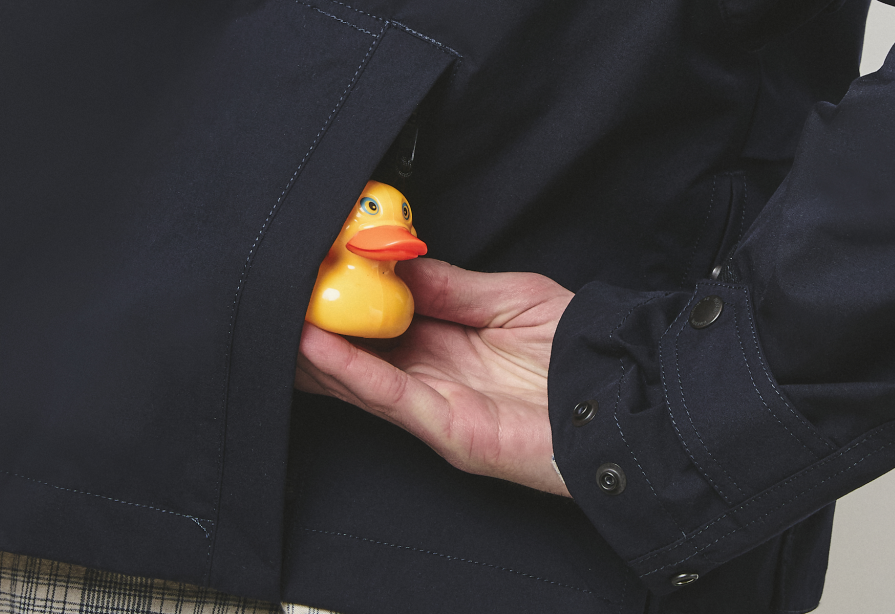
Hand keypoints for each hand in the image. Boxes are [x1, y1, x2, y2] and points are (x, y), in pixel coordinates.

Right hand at [295, 258, 572, 496]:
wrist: (624, 394)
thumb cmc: (577, 349)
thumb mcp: (510, 297)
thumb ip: (450, 286)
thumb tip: (393, 262)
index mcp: (446, 341)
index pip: (381, 316)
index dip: (346, 291)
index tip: (311, 261)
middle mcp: (433, 375)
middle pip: (357, 350)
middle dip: (316, 322)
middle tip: (270, 291)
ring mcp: (436, 406)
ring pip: (357, 376)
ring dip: (314, 348)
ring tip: (274, 314)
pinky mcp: (446, 430)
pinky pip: (386, 396)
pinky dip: (346, 370)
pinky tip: (312, 345)